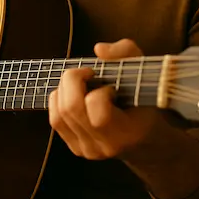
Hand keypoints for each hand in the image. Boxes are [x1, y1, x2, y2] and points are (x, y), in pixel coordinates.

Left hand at [49, 38, 169, 160]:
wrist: (144, 137)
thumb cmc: (142, 100)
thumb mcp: (142, 70)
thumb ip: (125, 52)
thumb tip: (99, 49)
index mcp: (126, 132)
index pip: (98, 112)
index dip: (99, 91)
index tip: (109, 86)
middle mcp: (104, 146)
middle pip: (71, 108)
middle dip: (73, 80)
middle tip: (88, 73)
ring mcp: (88, 150)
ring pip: (59, 113)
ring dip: (64, 89)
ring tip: (82, 83)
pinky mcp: (75, 148)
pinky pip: (55, 120)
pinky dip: (58, 100)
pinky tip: (72, 94)